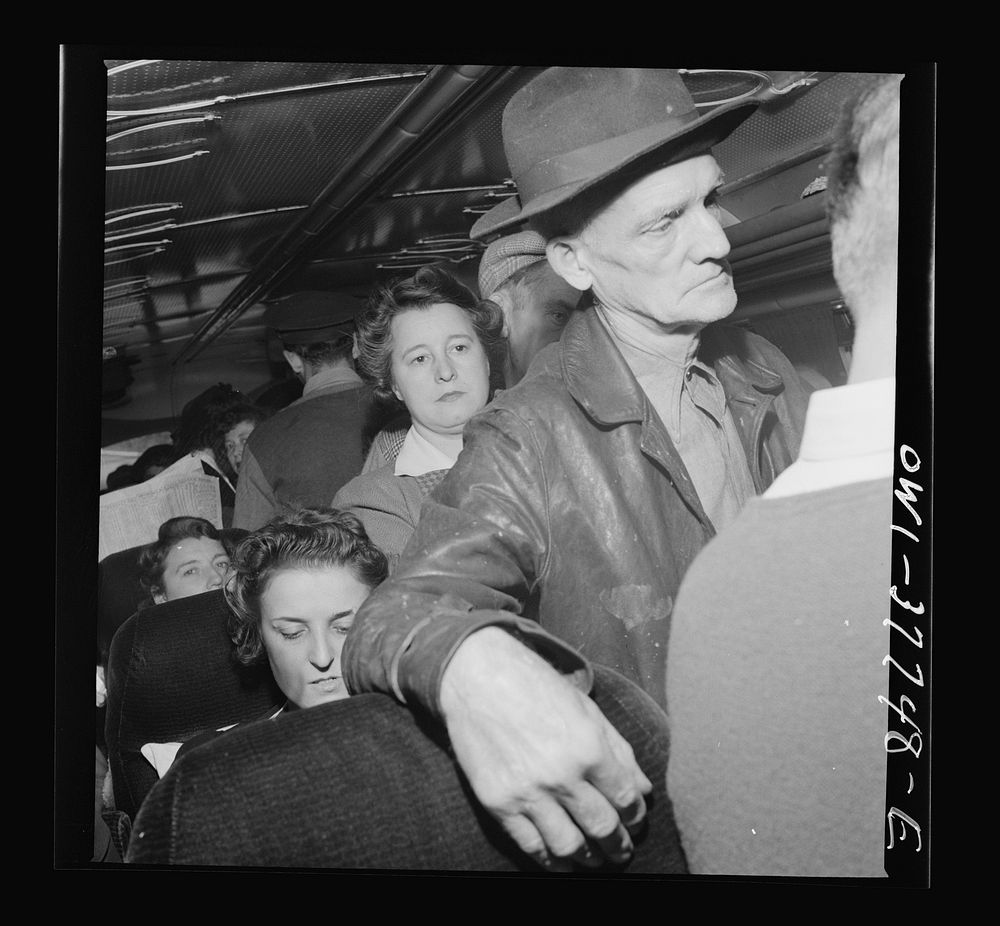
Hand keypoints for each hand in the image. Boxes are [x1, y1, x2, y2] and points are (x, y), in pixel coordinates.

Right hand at [439, 627, 651, 870]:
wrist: (477, 677)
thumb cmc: (536, 686)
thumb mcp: (586, 709)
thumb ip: (619, 750)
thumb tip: (644, 790)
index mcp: (589, 747)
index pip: (625, 799)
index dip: (635, 817)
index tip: (634, 822)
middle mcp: (561, 774)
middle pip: (602, 827)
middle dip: (618, 844)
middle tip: (621, 851)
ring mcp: (527, 791)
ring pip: (569, 845)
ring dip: (589, 859)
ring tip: (595, 860)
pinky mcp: (498, 802)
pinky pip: (530, 844)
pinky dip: (550, 860)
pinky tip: (561, 861)